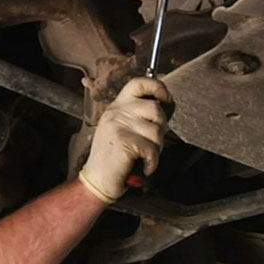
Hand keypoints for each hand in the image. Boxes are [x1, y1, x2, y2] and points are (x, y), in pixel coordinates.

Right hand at [78, 77, 171, 203]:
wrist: (97, 181)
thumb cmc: (115, 158)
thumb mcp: (122, 129)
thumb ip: (139, 116)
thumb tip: (165, 105)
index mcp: (117, 106)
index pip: (139, 83)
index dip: (158, 87)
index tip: (167, 100)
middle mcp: (116, 112)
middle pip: (155, 108)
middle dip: (161, 128)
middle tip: (152, 142)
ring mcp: (118, 125)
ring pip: (156, 131)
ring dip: (156, 148)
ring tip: (144, 156)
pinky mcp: (122, 141)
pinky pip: (151, 149)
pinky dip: (152, 162)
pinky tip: (144, 166)